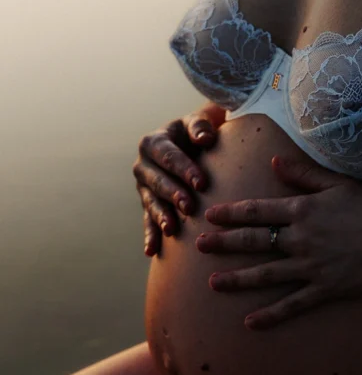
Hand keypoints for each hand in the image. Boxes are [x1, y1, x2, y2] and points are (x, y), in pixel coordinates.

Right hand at [133, 104, 224, 256]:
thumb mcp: (197, 124)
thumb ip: (200, 127)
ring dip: (161, 216)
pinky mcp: (148, 205)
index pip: (168, 156)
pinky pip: (148, 221)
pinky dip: (150, 235)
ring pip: (151, 203)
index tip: (202, 183)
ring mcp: (144, 187)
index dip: (184, 169)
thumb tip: (205, 139)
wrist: (189, 145)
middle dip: (173, 194)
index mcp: (153, 143)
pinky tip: (152, 251)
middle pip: (157, 181)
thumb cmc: (196, 133)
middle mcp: (144, 165)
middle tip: (190, 206)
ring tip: (172, 229)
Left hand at [200, 155, 361, 329]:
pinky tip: (250, 322)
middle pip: (255, 241)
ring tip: (213, 283)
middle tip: (199, 246)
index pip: (258, 211)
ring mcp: (312, 267)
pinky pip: (293, 305)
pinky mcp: (325, 289)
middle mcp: (302, 239)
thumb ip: (303, 175)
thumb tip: (275, 163)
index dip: (231, 213)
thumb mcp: (338, 184)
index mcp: (304, 210)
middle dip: (224, 243)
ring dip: (238, 279)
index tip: (209, 215)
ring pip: (267, 275)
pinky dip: (271, 315)